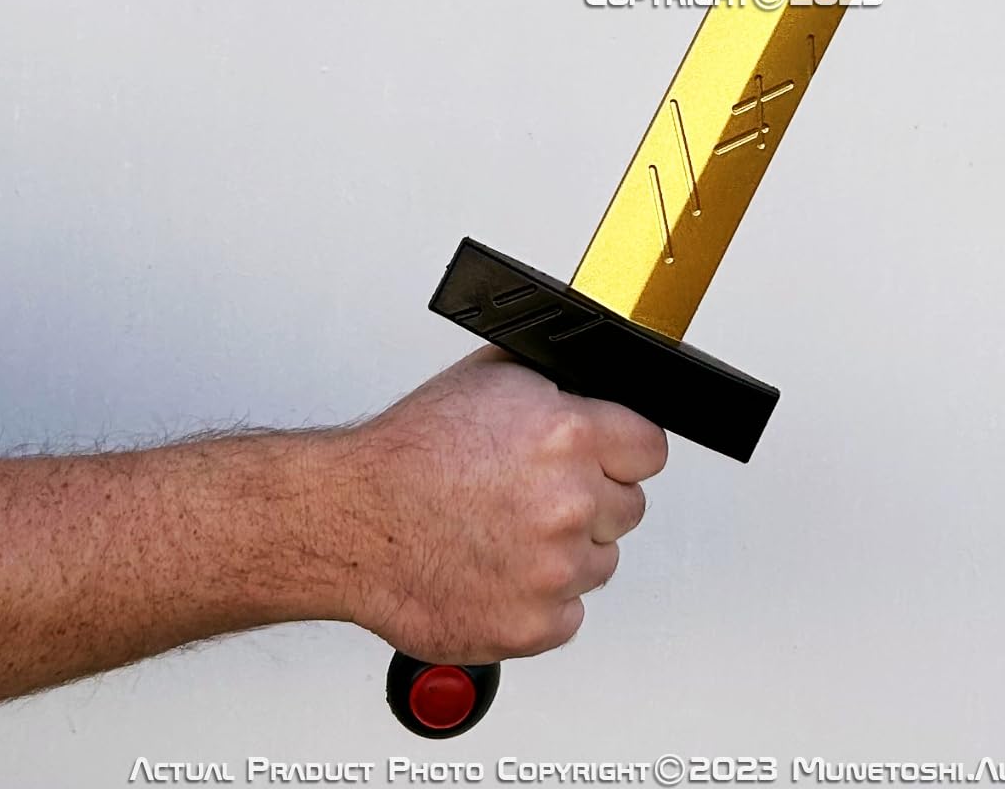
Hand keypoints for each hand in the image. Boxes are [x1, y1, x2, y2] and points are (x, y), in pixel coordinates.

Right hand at [330, 347, 667, 664]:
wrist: (354, 521)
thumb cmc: (410, 454)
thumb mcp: (493, 378)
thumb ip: (559, 386)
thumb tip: (598, 387)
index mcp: (568, 437)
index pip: (650, 450)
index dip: (624, 451)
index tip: (608, 459)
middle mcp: (568, 504)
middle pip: (629, 508)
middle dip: (593, 500)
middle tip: (539, 496)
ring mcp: (553, 571)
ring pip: (601, 562)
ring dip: (567, 552)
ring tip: (508, 532)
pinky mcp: (533, 626)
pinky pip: (570, 614)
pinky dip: (542, 600)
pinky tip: (501, 571)